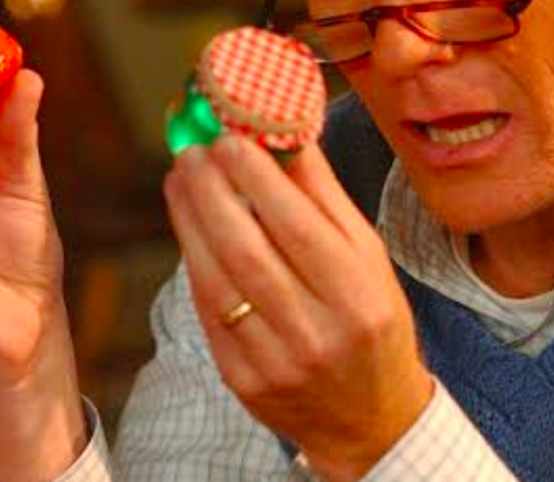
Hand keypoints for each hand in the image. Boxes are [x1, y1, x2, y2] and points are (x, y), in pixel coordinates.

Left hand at [165, 134, 433, 481]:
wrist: (372, 416)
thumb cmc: (373, 319)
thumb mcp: (369, 258)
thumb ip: (326, 199)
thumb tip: (286, 136)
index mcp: (357, 294)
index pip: (297, 226)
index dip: (257, 179)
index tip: (230, 138)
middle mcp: (317, 331)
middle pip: (248, 252)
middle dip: (211, 194)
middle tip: (192, 151)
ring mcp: (276, 362)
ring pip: (218, 283)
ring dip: (190, 223)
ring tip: (180, 180)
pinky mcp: (243, 381)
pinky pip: (208, 315)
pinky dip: (194, 265)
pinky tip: (189, 230)